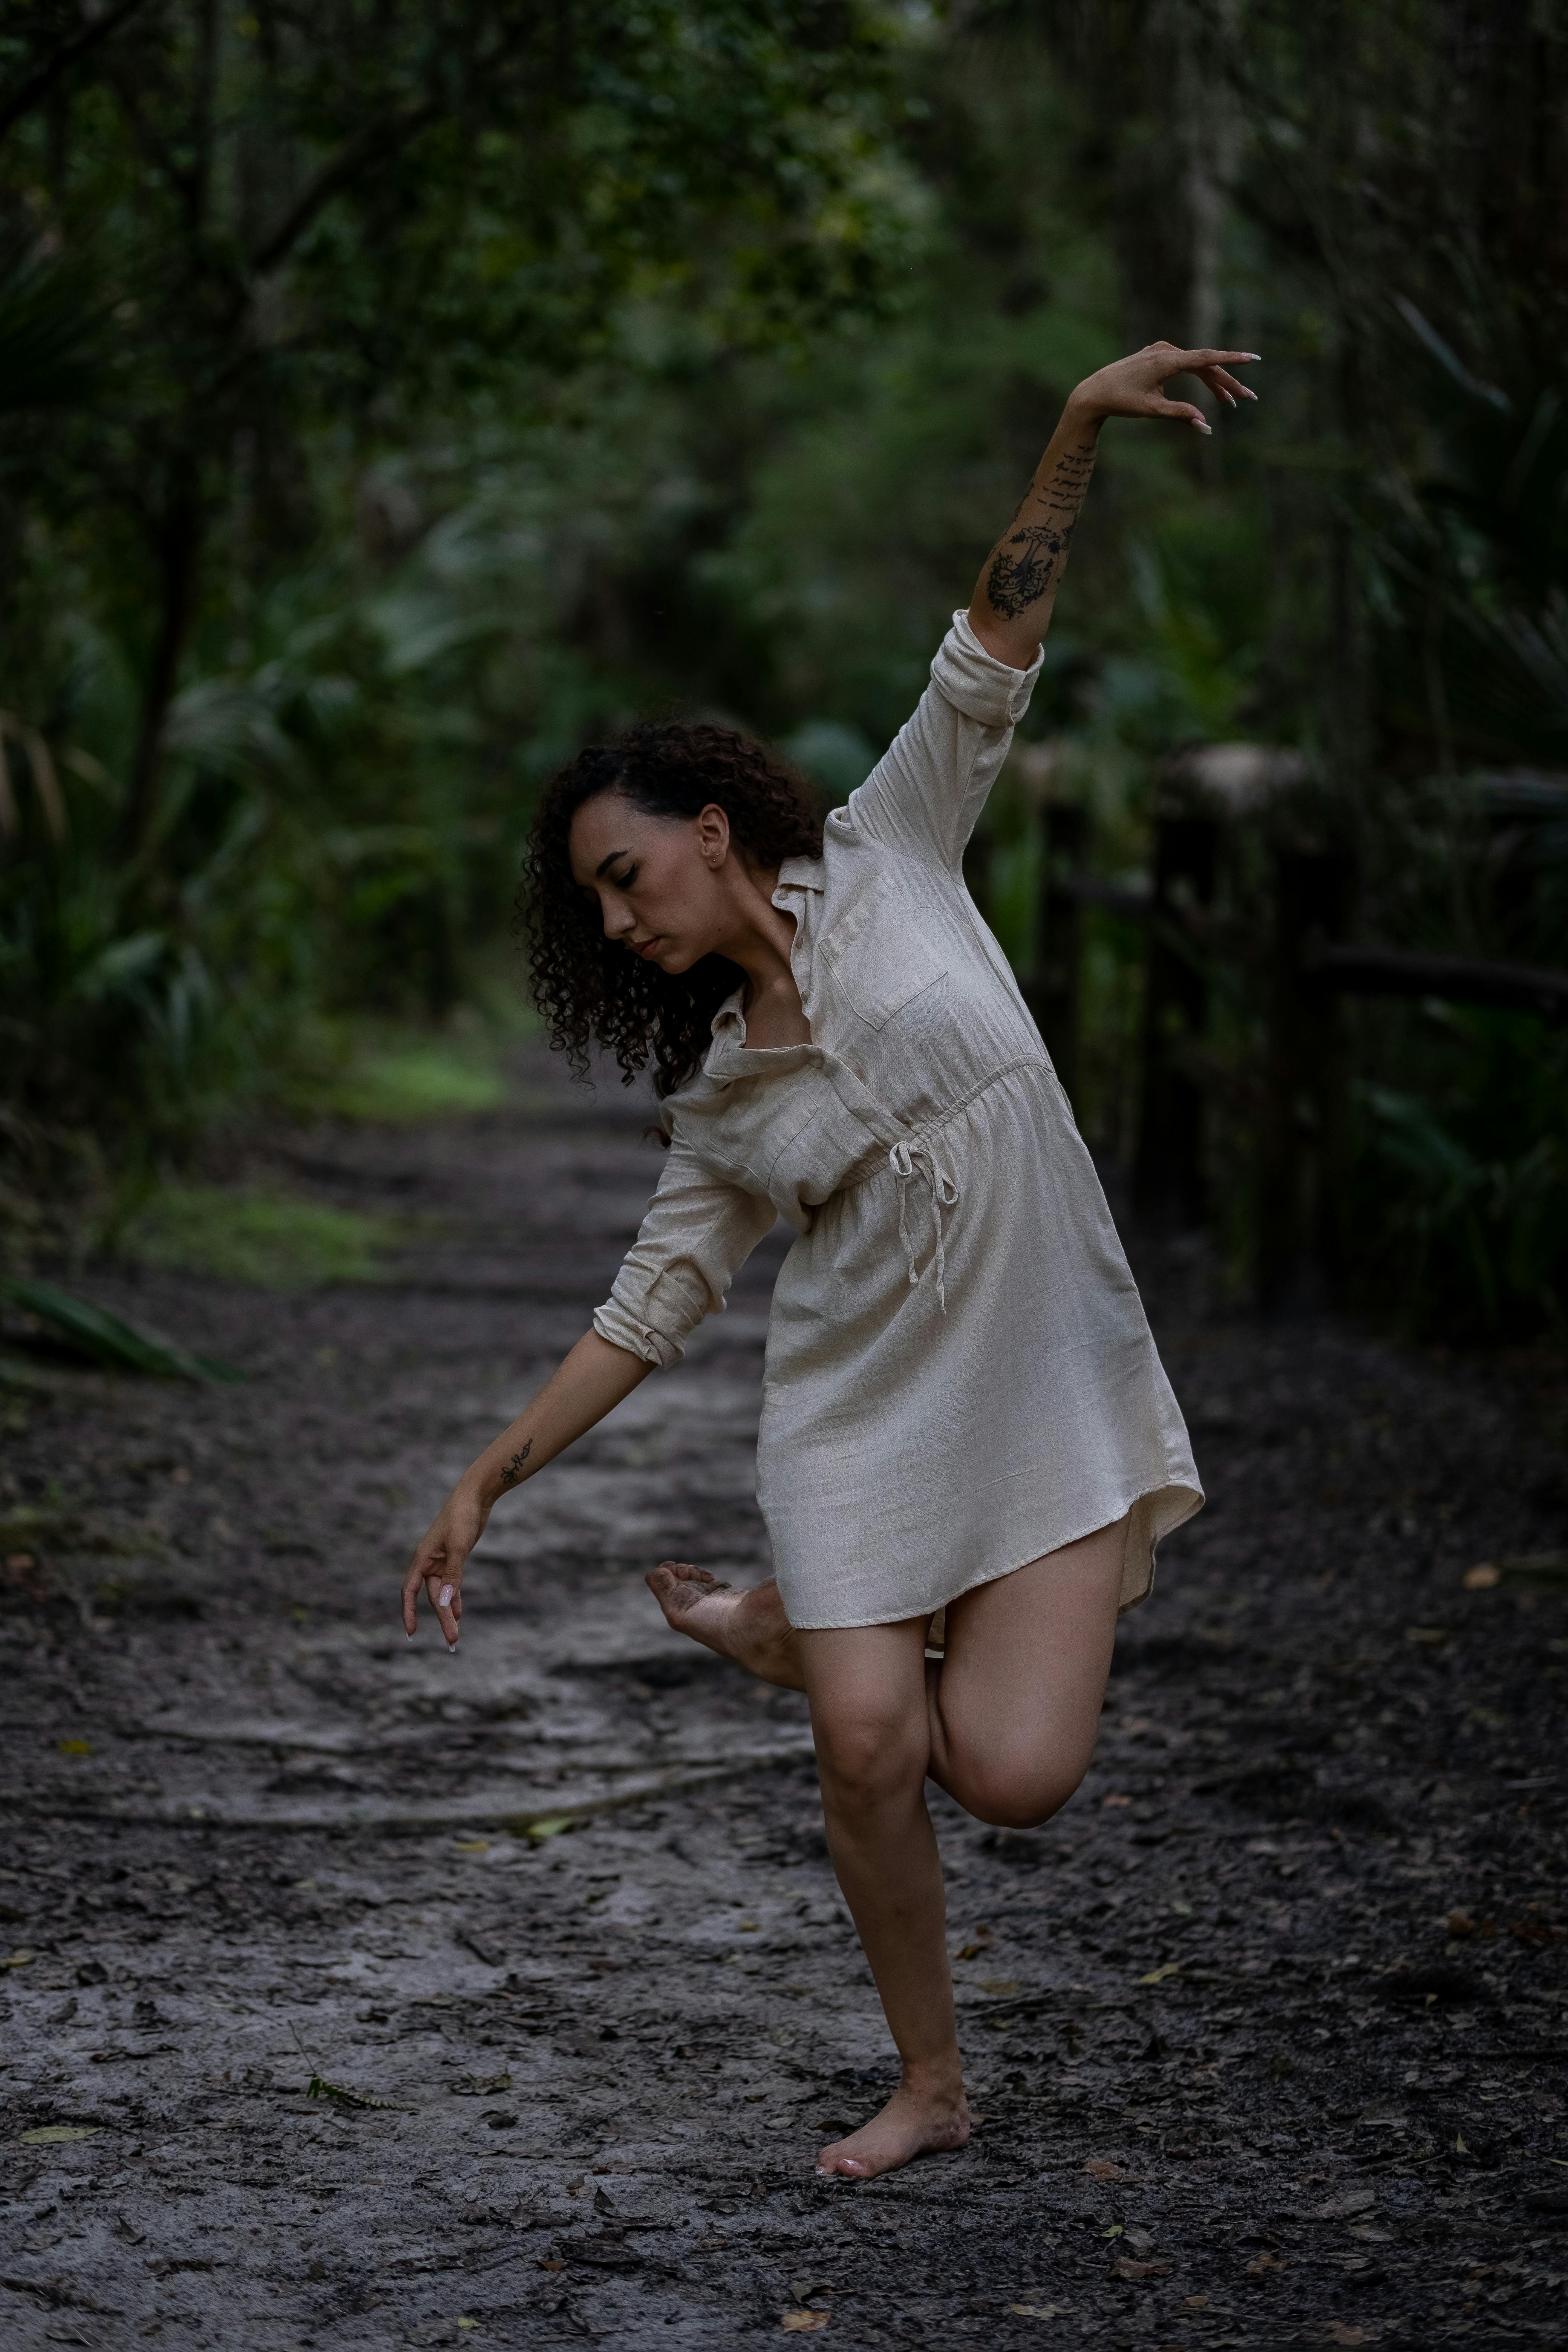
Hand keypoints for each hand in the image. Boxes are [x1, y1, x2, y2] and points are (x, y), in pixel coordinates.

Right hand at [401, 1478, 487, 1648]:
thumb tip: (446, 1603)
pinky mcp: (454, 1559)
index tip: (411, 1633)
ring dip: (449, 1612)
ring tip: (455, 1634)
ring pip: (443, 1593)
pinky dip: (455, 1598)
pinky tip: (459, 1613)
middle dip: (442, 1619)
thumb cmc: (462, 1517)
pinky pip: (452, 1585)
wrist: (474, 1497)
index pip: (409, 1592)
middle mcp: (428, 1562)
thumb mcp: (459, 1547)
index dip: (409, 1612)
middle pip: (433, 1597)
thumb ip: (453, 1575)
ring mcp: (441, 1561)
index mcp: (422, 1559)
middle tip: (452, 1642)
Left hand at [1070, 341, 1259, 434]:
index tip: (1253, 359)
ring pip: (1196, 365)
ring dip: (1214, 383)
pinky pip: (1186, 364)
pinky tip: (1211, 389)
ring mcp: (1161, 351)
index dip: (1232, 360)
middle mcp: (1166, 350)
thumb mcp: (1153, 411)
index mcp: (1166, 361)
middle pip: (1205, 365)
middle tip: (1247, 398)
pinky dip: (1199, 376)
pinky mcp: (1157, 355)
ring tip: (1231, 401)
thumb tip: (1206, 426)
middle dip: (1227, 382)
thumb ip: (1181, 415)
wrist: (1094, 392)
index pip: (1207, 358)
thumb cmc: (1121, 402)